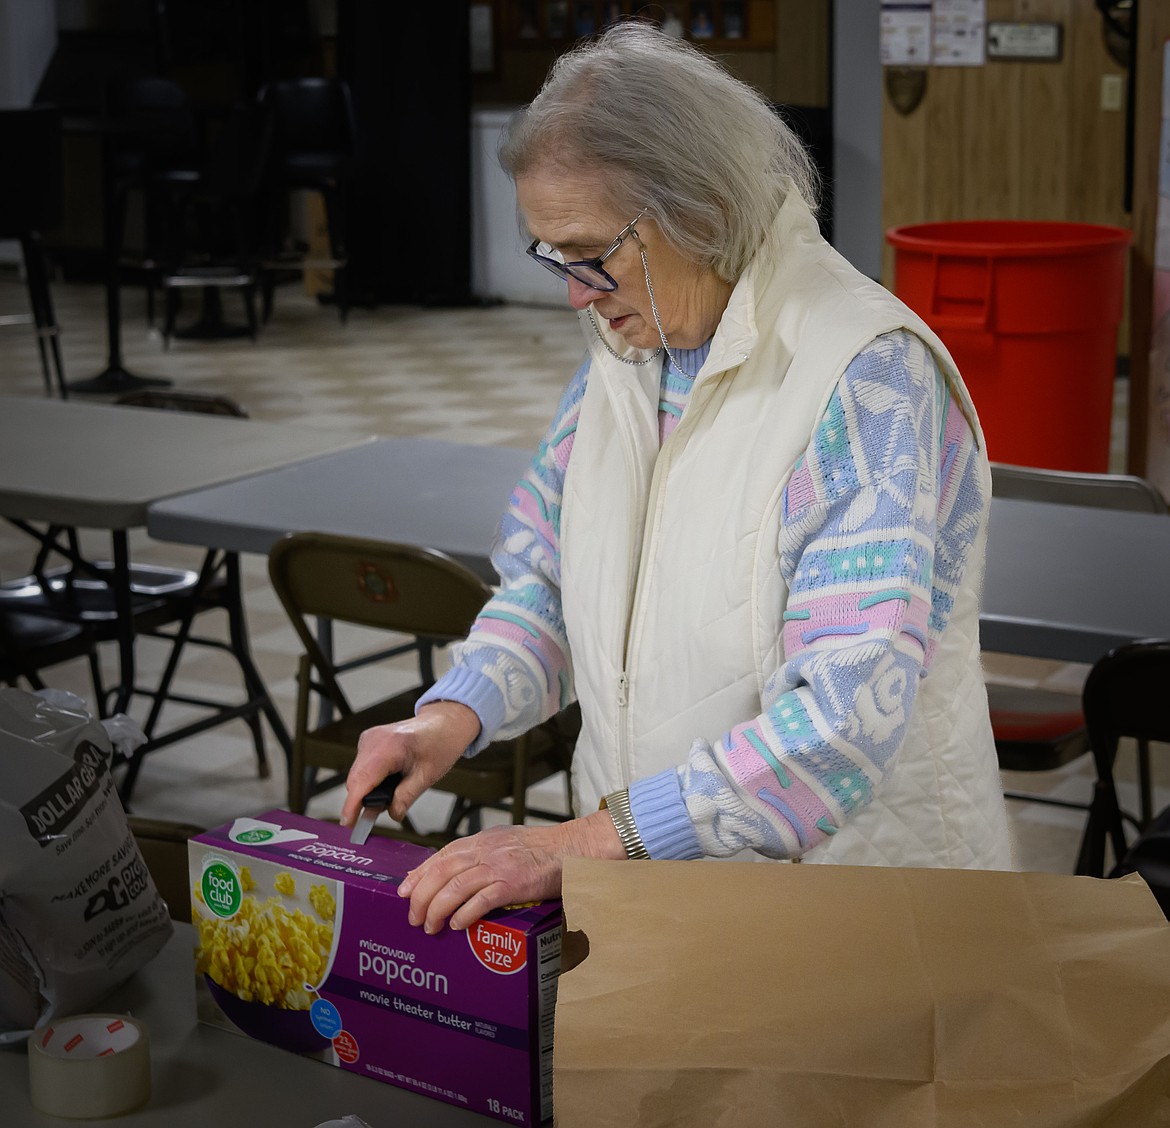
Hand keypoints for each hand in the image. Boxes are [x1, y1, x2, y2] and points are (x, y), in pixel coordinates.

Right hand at [340, 701, 480, 827]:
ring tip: (390, 794)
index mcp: (389, 747)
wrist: (443, 724)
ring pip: (357, 775)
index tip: (349, 824)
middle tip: (379, 812)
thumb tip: (391, 814)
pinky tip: (387, 781)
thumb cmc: (440, 744)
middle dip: (363, 800)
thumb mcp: (427, 777)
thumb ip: (405, 798)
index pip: (362, 781)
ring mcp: (369, 738)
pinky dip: (370, 779)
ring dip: (367, 790)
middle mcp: (374, 740)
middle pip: (356, 780)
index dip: (352, 806)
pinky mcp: (369, 740)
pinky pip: (361, 766)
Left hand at [398, 809, 625, 932]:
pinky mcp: (513, 884)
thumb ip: (479, 854)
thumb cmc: (541, 849)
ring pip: (454, 888)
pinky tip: (457, 925)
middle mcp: (485, 851)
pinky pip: (480, 901)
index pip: (440, 856)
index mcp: (481, 840)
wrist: (572, 848)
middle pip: (440, 873)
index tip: (404, 891)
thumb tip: (452, 871)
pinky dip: (464, 914)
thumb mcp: (504, 843)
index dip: (418, 875)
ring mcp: (499, 867)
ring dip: (437, 910)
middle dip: (420, 897)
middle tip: (413, 917)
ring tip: (430, 927)